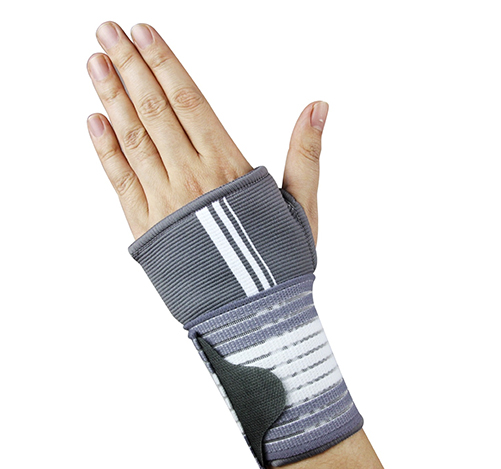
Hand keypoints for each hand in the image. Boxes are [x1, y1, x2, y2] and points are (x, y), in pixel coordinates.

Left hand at [86, 21, 328, 242]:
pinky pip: (121, 182)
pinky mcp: (146, 230)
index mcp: (229, 169)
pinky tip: (93, 121)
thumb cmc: (280, 263)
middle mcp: (192, 180)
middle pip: (155, 112)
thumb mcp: (302, 206)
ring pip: (133, 140)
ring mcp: (165, 204)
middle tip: (107, 30)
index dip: (165, 65)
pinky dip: (105, 151)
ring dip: (111, 98)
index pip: (190, 103)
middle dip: (130, 68)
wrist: (253, 317)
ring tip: (95, 62)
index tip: (143, 33)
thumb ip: (306, 153)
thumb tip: (318, 105)